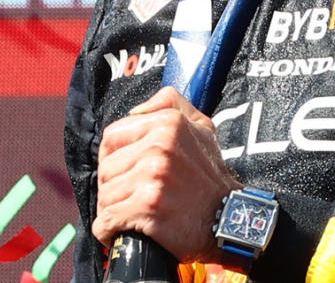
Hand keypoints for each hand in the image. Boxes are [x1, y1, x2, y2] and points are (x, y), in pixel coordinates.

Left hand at [95, 87, 241, 261]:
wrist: (228, 218)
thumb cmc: (210, 176)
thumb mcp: (201, 126)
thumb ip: (170, 103)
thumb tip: (135, 111)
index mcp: (168, 123)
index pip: (112, 137)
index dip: (113, 158)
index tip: (123, 172)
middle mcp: (159, 146)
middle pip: (106, 168)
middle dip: (112, 187)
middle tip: (128, 198)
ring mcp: (153, 176)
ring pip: (105, 195)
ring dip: (111, 210)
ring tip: (128, 215)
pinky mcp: (148, 206)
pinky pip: (108, 219)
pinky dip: (109, 230)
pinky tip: (121, 232)